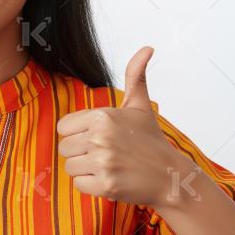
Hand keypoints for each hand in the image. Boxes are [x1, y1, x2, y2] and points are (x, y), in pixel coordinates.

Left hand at [56, 46, 190, 206]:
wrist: (170, 176)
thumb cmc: (150, 140)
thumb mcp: (140, 105)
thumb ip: (135, 75)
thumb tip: (148, 48)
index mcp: (102, 116)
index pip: (63, 127)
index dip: (78, 134)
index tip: (98, 138)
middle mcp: (100, 137)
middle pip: (64, 148)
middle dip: (81, 153)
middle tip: (106, 154)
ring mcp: (103, 162)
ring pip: (70, 167)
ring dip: (86, 170)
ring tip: (109, 166)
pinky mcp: (105, 185)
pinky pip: (78, 185)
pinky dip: (91, 186)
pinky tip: (111, 179)